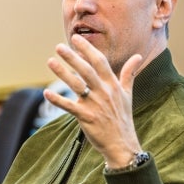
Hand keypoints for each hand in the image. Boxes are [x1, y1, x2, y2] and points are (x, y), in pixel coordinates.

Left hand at [44, 35, 142, 167]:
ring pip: (76, 85)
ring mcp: (94, 104)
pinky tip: (46, 93)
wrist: (122, 144)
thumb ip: (129, 73)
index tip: (76, 39)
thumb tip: (137, 56)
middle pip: (86, 70)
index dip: (87, 49)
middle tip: (59, 47)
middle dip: (72, 57)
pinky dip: (57, 100)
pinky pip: (69, 106)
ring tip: (50, 62)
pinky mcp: (86, 117)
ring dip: (62, 73)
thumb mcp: (128, 94)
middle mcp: (103, 92)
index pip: (99, 61)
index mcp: (112, 85)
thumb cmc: (123, 118)